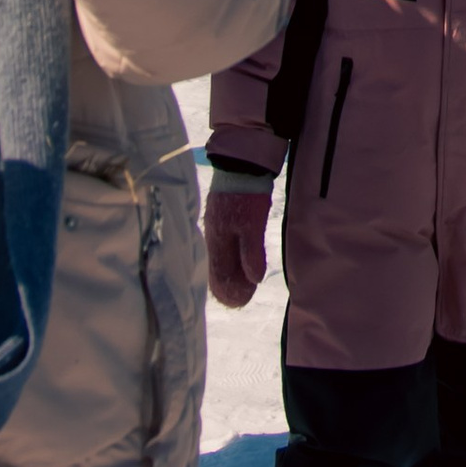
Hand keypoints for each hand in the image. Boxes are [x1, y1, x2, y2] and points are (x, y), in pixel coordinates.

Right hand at [205, 176, 269, 308]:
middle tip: (242, 298)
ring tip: (244, 284)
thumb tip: (253, 280)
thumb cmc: (246, 196)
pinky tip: (239, 262)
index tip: (241, 302)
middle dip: (228, 285)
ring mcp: (215, 228)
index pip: (217, 275)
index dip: (228, 291)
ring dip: (230, 273)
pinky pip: (223, 248)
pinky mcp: (221, 219)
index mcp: (217, 241)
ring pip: (219, 258)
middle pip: (216, 269)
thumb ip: (251, 252)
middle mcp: (212, 237)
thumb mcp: (252, 225)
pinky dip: (230, 259)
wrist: (241, 165)